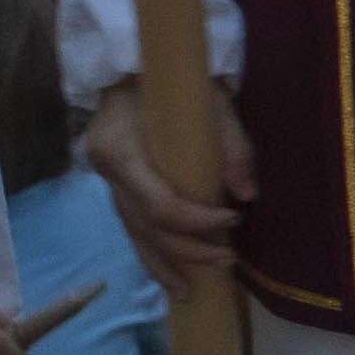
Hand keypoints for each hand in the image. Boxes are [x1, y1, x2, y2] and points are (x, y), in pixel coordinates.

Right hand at [83, 85, 252, 297]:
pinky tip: (172, 275)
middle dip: (188, 252)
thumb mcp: (210, 100)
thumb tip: (248, 195)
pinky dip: (154, 252)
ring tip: (194, 293)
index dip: (197, 220)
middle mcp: (105, 171)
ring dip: (166, 266)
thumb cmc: (176, 76)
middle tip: (229, 261)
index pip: (158, 204)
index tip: (235, 218)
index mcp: (119, 149)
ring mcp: (106, 181)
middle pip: (146, 228)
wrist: (133, 60)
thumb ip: (231, 144)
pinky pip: (133, 227)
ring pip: (134, 235)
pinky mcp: (115, 186)